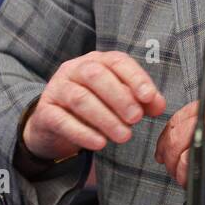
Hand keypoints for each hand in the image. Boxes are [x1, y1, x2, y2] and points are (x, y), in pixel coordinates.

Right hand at [23, 51, 166, 161]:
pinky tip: (100, 144)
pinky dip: (82, 133)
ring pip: (80, 98)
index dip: (135, 78)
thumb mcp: (118, 101)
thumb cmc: (94, 106)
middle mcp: (74, 69)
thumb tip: (160, 105)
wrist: (53, 123)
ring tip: (124, 136)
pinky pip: (62, 120)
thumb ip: (140, 100)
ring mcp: (57, 88)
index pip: (117, 61)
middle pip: (96, 76)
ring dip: (105, 118)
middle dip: (119, 97)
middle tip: (136, 119)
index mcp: (97, 61)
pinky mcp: (45, 111)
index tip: (149, 97)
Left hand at [154, 90, 204, 192]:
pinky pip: (204, 178)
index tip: (168, 149)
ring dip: (184, 175)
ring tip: (192, 180)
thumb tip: (196, 134)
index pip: (178, 119)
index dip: (168, 139)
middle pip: (175, 139)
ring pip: (185, 160)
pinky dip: (200, 187)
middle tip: (175, 169)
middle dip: (170, 159)